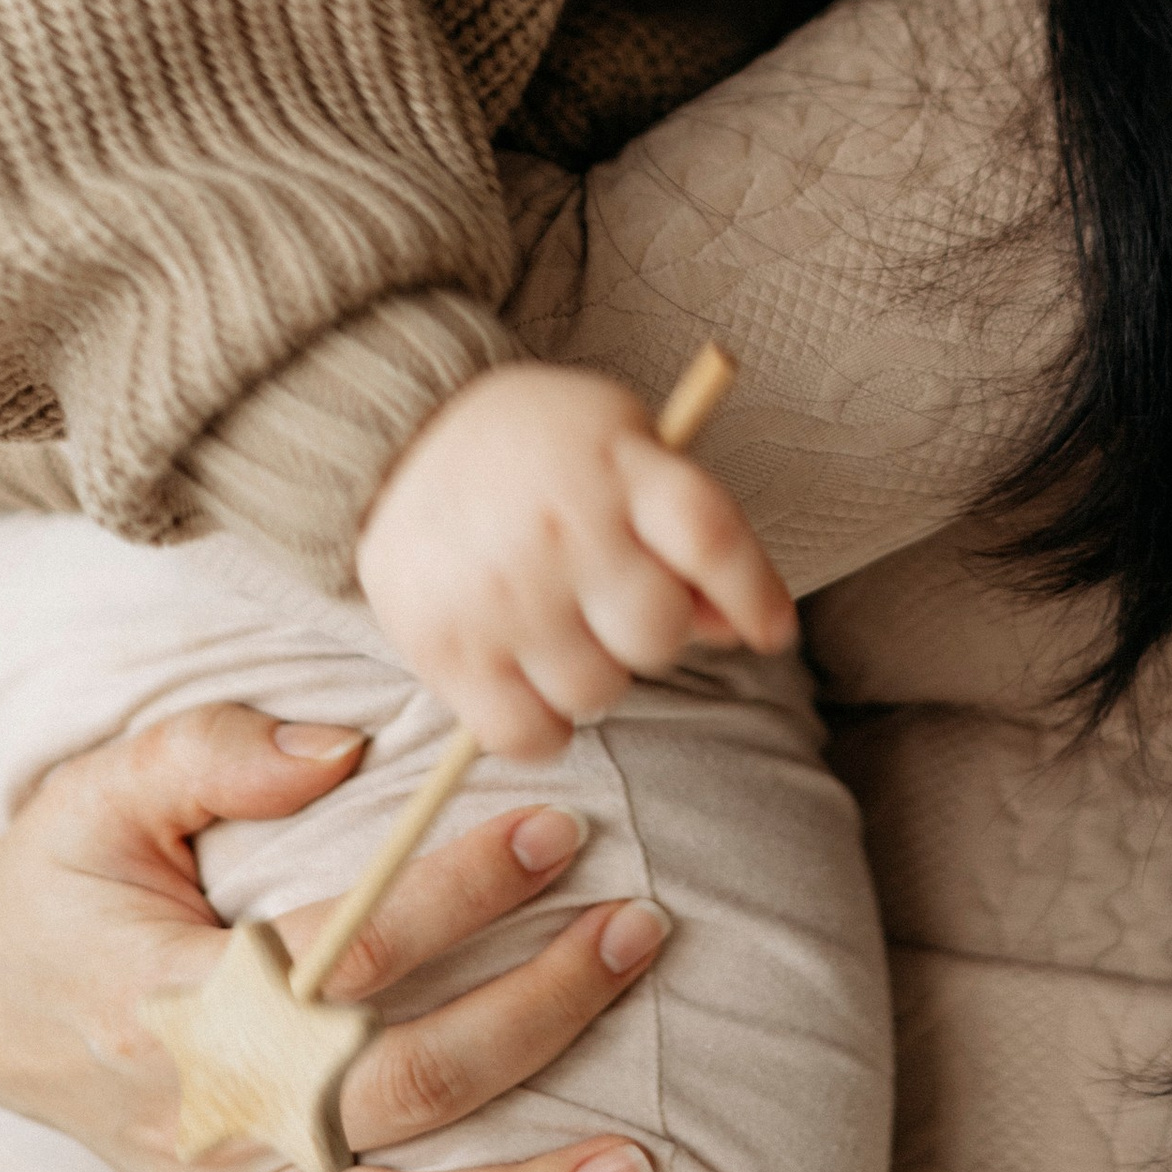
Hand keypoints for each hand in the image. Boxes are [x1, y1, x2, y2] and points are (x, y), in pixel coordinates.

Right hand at [0, 665, 668, 1171]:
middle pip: (396, 1090)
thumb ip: (217, 750)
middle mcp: (202, 1115)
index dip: (456, 890)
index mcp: (171, 998)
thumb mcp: (106, 785)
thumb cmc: (60, 871)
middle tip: (638, 934)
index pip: (343, 952)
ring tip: (636, 1166)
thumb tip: (345, 748)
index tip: (554, 827)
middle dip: (534, 1016)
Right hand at [355, 359, 796, 758]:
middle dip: (656, 633)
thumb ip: (684, 526)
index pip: (712, 539)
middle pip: (659, 632)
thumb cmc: (535, 448)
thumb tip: (739, 625)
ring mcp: (502, 595)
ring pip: (599, 692)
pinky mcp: (447, 649)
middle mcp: (562, 532)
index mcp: (618, 468)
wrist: (399, 436)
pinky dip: (545, 728)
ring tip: (566, 636)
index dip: (756, 592)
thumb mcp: (622, 445)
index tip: (772, 630)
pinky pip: (528, 736)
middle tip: (619, 610)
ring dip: (598, 678)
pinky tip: (534, 685)